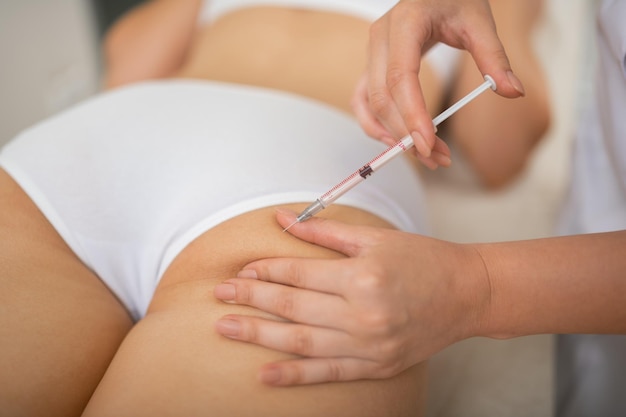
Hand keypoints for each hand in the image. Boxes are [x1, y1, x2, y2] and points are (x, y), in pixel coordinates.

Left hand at [214, 209, 490, 385]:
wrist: (466, 294)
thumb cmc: (422, 259)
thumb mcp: (374, 239)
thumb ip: (323, 233)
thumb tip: (282, 218)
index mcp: (363, 276)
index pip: (300, 274)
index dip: (267, 271)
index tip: (240, 271)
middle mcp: (364, 313)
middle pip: (294, 307)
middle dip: (252, 300)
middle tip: (219, 297)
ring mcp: (370, 345)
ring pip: (302, 342)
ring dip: (260, 336)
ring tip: (226, 329)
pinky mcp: (376, 366)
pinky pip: (328, 373)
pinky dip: (295, 375)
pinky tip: (265, 374)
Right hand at [357, 0, 525, 159]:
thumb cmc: (455, 0)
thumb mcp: (480, 21)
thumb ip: (494, 57)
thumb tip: (513, 92)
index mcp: (405, 23)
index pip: (401, 77)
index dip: (412, 114)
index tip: (429, 144)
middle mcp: (380, 39)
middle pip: (382, 98)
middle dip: (407, 134)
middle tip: (438, 158)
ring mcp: (371, 53)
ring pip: (370, 104)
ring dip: (392, 136)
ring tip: (423, 156)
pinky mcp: (370, 66)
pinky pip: (363, 102)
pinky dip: (375, 125)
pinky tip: (397, 142)